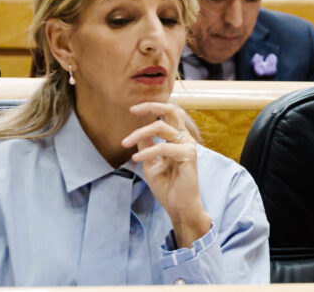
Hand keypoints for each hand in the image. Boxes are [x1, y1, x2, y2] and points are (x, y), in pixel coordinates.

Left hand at [122, 101, 210, 248]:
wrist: (179, 207)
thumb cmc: (168, 187)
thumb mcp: (151, 164)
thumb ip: (147, 147)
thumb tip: (137, 134)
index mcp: (178, 139)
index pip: (168, 115)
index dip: (151, 108)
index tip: (132, 110)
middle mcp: (185, 138)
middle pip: (173, 111)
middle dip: (152, 106)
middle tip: (133, 109)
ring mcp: (188, 146)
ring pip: (162, 127)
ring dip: (140, 132)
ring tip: (124, 143)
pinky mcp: (188, 155)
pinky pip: (164, 148)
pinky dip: (148, 151)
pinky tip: (136, 158)